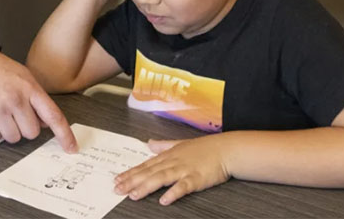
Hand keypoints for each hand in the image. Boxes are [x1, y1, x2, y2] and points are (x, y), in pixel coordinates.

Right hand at [0, 53, 77, 151]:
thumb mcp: (24, 77)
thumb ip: (36, 99)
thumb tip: (46, 123)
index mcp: (30, 89)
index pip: (53, 116)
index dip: (64, 134)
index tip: (71, 147)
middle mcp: (15, 100)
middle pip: (32, 133)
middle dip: (26, 127)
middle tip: (16, 114)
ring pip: (13, 138)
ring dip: (9, 131)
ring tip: (1, 113)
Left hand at [115, 136, 230, 204]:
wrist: (226, 149)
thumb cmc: (205, 148)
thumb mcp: (180, 143)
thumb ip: (164, 145)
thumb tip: (149, 143)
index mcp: (168, 155)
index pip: (145, 165)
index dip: (131, 173)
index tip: (117, 179)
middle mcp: (173, 162)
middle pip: (149, 172)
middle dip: (132, 181)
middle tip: (118, 189)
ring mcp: (184, 170)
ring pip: (161, 178)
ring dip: (146, 186)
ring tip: (134, 195)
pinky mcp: (196, 178)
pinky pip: (183, 187)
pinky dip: (173, 193)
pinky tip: (164, 200)